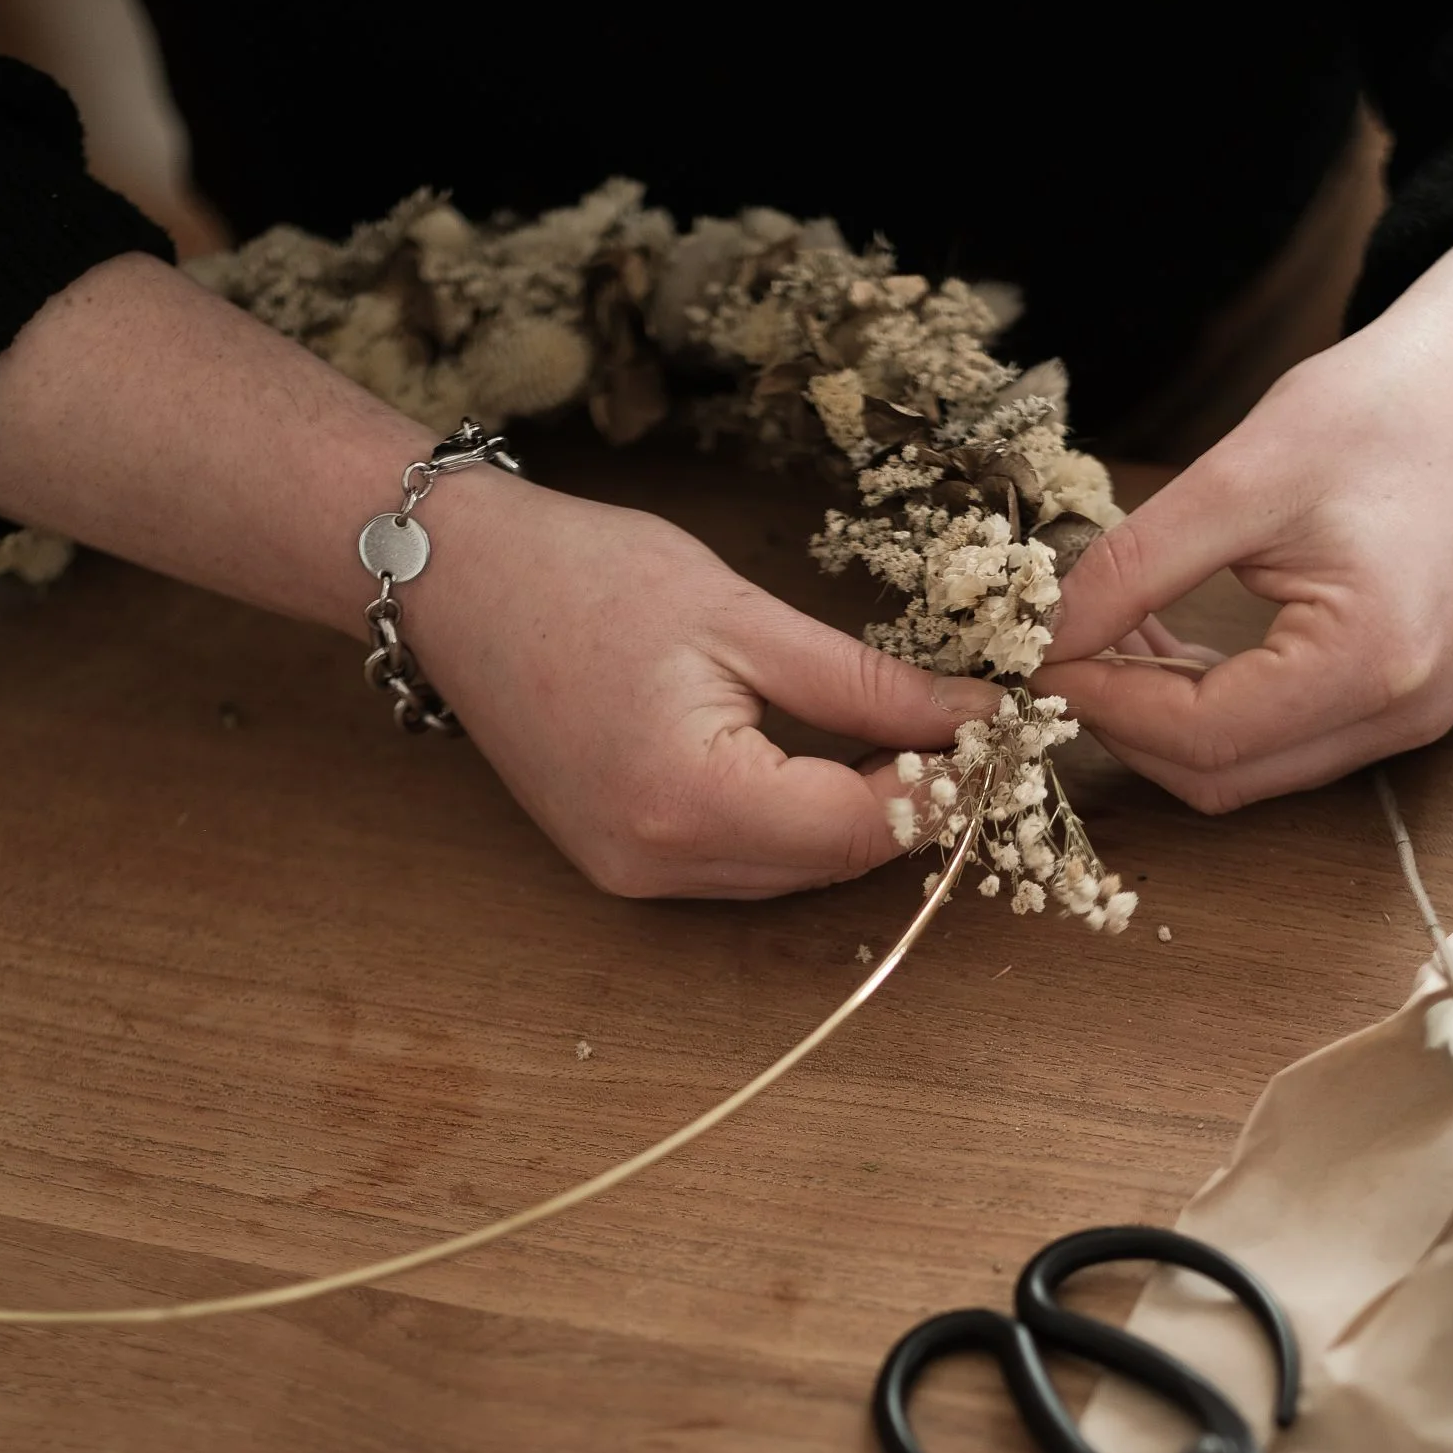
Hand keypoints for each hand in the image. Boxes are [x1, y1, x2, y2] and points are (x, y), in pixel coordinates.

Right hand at [411, 474, 999, 897]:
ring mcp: (633, 877)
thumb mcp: (743, 615)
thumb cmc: (586, 576)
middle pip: (831, 864)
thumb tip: (971, 715)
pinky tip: (824, 762)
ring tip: (907, 741)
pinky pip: (741, 865)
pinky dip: (795, 823)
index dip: (941, 785)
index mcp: (690, 799)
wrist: (456, 583)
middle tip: (965, 731)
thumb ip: (862, 683)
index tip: (995, 727)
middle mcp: (659, 863)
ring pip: (791, 875)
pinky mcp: (620, 867)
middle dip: (909, 807)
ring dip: (856, 820)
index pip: (860, 826)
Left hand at [1040, 214, 1452, 812]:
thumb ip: (1134, 568)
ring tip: (1105, 639)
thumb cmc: (1382, 407)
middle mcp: (1396, 713)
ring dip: (1159, 721)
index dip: (1104, 708)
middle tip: (1058, 659)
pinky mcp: (1394, 701)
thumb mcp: (1238, 477)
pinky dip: (1204, 707)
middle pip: (1220, 775)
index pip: (1202, 735)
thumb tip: (1046, 637)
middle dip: (1125, 727)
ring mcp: (1403, 717)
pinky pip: (1275, 739)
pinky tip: (1159, 643)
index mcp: (1370, 661)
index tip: (1036, 663)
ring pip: (1242, 770)